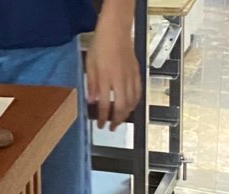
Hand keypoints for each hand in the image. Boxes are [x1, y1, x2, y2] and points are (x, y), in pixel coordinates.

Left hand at [86, 12, 141, 129]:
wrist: (116, 30)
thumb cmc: (100, 45)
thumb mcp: (89, 65)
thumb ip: (91, 84)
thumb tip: (91, 101)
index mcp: (106, 78)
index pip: (104, 104)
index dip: (102, 118)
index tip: (100, 125)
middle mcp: (120, 79)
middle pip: (121, 106)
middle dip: (117, 120)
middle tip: (112, 128)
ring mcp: (130, 76)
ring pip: (131, 101)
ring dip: (126, 113)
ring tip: (120, 119)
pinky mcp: (137, 72)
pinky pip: (138, 92)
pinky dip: (135, 102)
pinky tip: (131, 106)